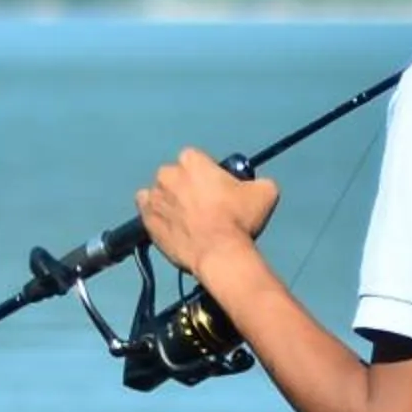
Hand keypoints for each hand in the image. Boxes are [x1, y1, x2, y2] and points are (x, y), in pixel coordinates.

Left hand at [135, 148, 279, 280]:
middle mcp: (167, 174)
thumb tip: (257, 184)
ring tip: (188, 219)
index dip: (207, 173)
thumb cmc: (239, 220)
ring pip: (160, 193)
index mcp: (192, 161)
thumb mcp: (265, 192)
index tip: (216, 188)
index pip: (196, 159)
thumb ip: (258, 181)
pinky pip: (147, 211)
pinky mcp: (146, 219)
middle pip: (176, 174)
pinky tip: (172, 225)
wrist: (218, 253)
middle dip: (187, 186)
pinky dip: (157, 215)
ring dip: (171, 201)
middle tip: (204, 205)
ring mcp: (154, 197)